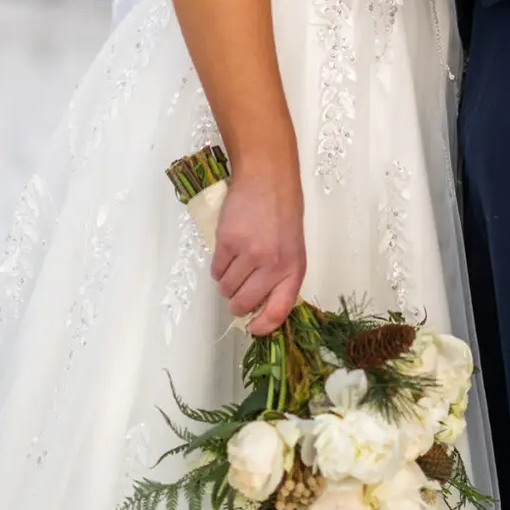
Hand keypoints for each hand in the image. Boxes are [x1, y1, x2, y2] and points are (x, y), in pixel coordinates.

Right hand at [211, 165, 305, 334]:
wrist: (267, 181)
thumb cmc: (282, 215)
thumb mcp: (292, 250)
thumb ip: (280, 277)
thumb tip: (260, 305)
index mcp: (293, 270)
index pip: (278, 311)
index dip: (263, 326)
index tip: (253, 328)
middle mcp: (272, 265)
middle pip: (245, 302)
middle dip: (236, 305)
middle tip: (235, 299)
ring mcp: (249, 253)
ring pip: (227, 287)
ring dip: (226, 285)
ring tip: (232, 270)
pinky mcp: (228, 242)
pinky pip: (216, 269)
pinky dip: (218, 268)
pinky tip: (226, 256)